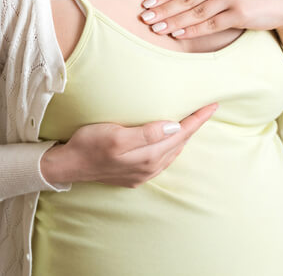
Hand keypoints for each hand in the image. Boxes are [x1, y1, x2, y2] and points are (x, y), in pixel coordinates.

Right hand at [40, 103, 217, 187]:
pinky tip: (170, 142)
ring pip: (172, 153)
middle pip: (180, 144)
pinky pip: (162, 160)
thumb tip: (175, 127)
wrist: (68, 165)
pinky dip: (171, 148)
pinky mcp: (134, 176)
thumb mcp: (117, 135)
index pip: (181, 134)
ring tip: (194, 122)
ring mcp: (143, 174)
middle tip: (208, 109)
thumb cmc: (89, 144)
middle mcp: (150, 168)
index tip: (213, 106)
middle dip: (195, 126)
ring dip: (184, 138)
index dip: (198, 119)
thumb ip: (148, 133)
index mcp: (149, 156)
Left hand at [138, 0, 282, 50]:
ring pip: (196, 12)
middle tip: (146, 18)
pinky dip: (192, 30)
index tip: (147, 4)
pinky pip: (211, 24)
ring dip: (174, 21)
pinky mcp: (239, 14)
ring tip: (157, 28)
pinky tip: (178, 34)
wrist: (281, 2)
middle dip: (164, 9)